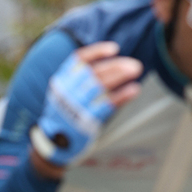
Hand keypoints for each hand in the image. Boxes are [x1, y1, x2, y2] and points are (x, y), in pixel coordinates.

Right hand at [29, 42, 142, 174]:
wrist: (54, 142)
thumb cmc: (66, 112)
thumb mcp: (64, 91)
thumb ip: (79, 77)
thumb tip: (113, 63)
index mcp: (62, 80)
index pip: (79, 59)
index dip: (97, 52)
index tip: (114, 49)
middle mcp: (68, 90)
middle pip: (94, 72)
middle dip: (116, 66)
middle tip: (134, 65)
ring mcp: (76, 105)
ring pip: (101, 85)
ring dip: (120, 76)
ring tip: (136, 70)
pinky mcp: (86, 120)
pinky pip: (106, 105)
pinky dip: (122, 96)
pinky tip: (134, 89)